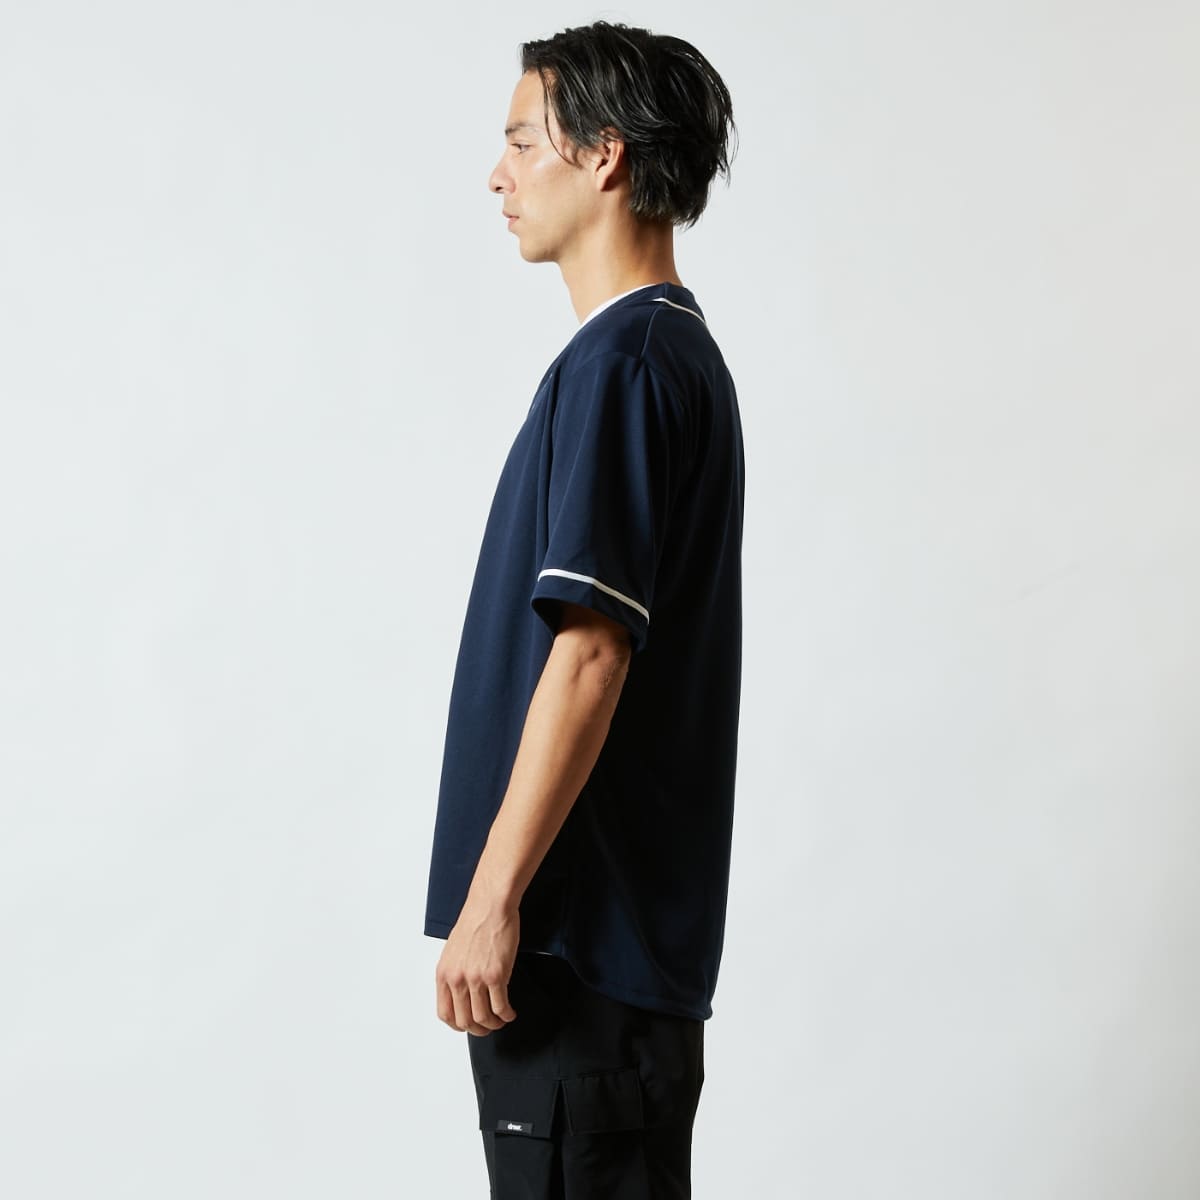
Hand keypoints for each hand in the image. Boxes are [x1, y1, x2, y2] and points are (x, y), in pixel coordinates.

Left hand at [435, 894, 519, 1035]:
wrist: (490, 906)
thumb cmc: (475, 922)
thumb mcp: (454, 951)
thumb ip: (455, 973)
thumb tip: (462, 994)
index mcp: (444, 974)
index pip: (445, 1014)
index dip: (458, 1025)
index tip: (469, 1025)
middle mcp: (457, 979)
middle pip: (465, 1021)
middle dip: (479, 1029)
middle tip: (489, 1026)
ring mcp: (476, 979)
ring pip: (483, 1018)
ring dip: (494, 1024)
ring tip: (502, 1019)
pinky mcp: (496, 975)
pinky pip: (500, 1007)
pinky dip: (507, 1015)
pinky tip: (510, 1012)